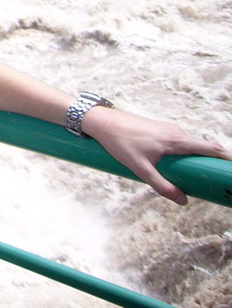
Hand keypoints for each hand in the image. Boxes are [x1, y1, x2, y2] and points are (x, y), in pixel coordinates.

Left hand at [82, 106, 231, 204]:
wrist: (102, 122)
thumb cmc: (120, 143)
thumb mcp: (140, 168)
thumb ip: (161, 185)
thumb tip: (183, 201)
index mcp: (175, 140)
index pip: (209, 147)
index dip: (226, 156)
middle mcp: (176, 131)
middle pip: (202, 147)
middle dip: (212, 161)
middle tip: (217, 179)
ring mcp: (168, 128)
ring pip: (189, 145)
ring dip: (196, 158)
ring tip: (199, 175)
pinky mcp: (160, 129)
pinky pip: (179, 142)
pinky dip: (184, 153)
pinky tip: (178, 165)